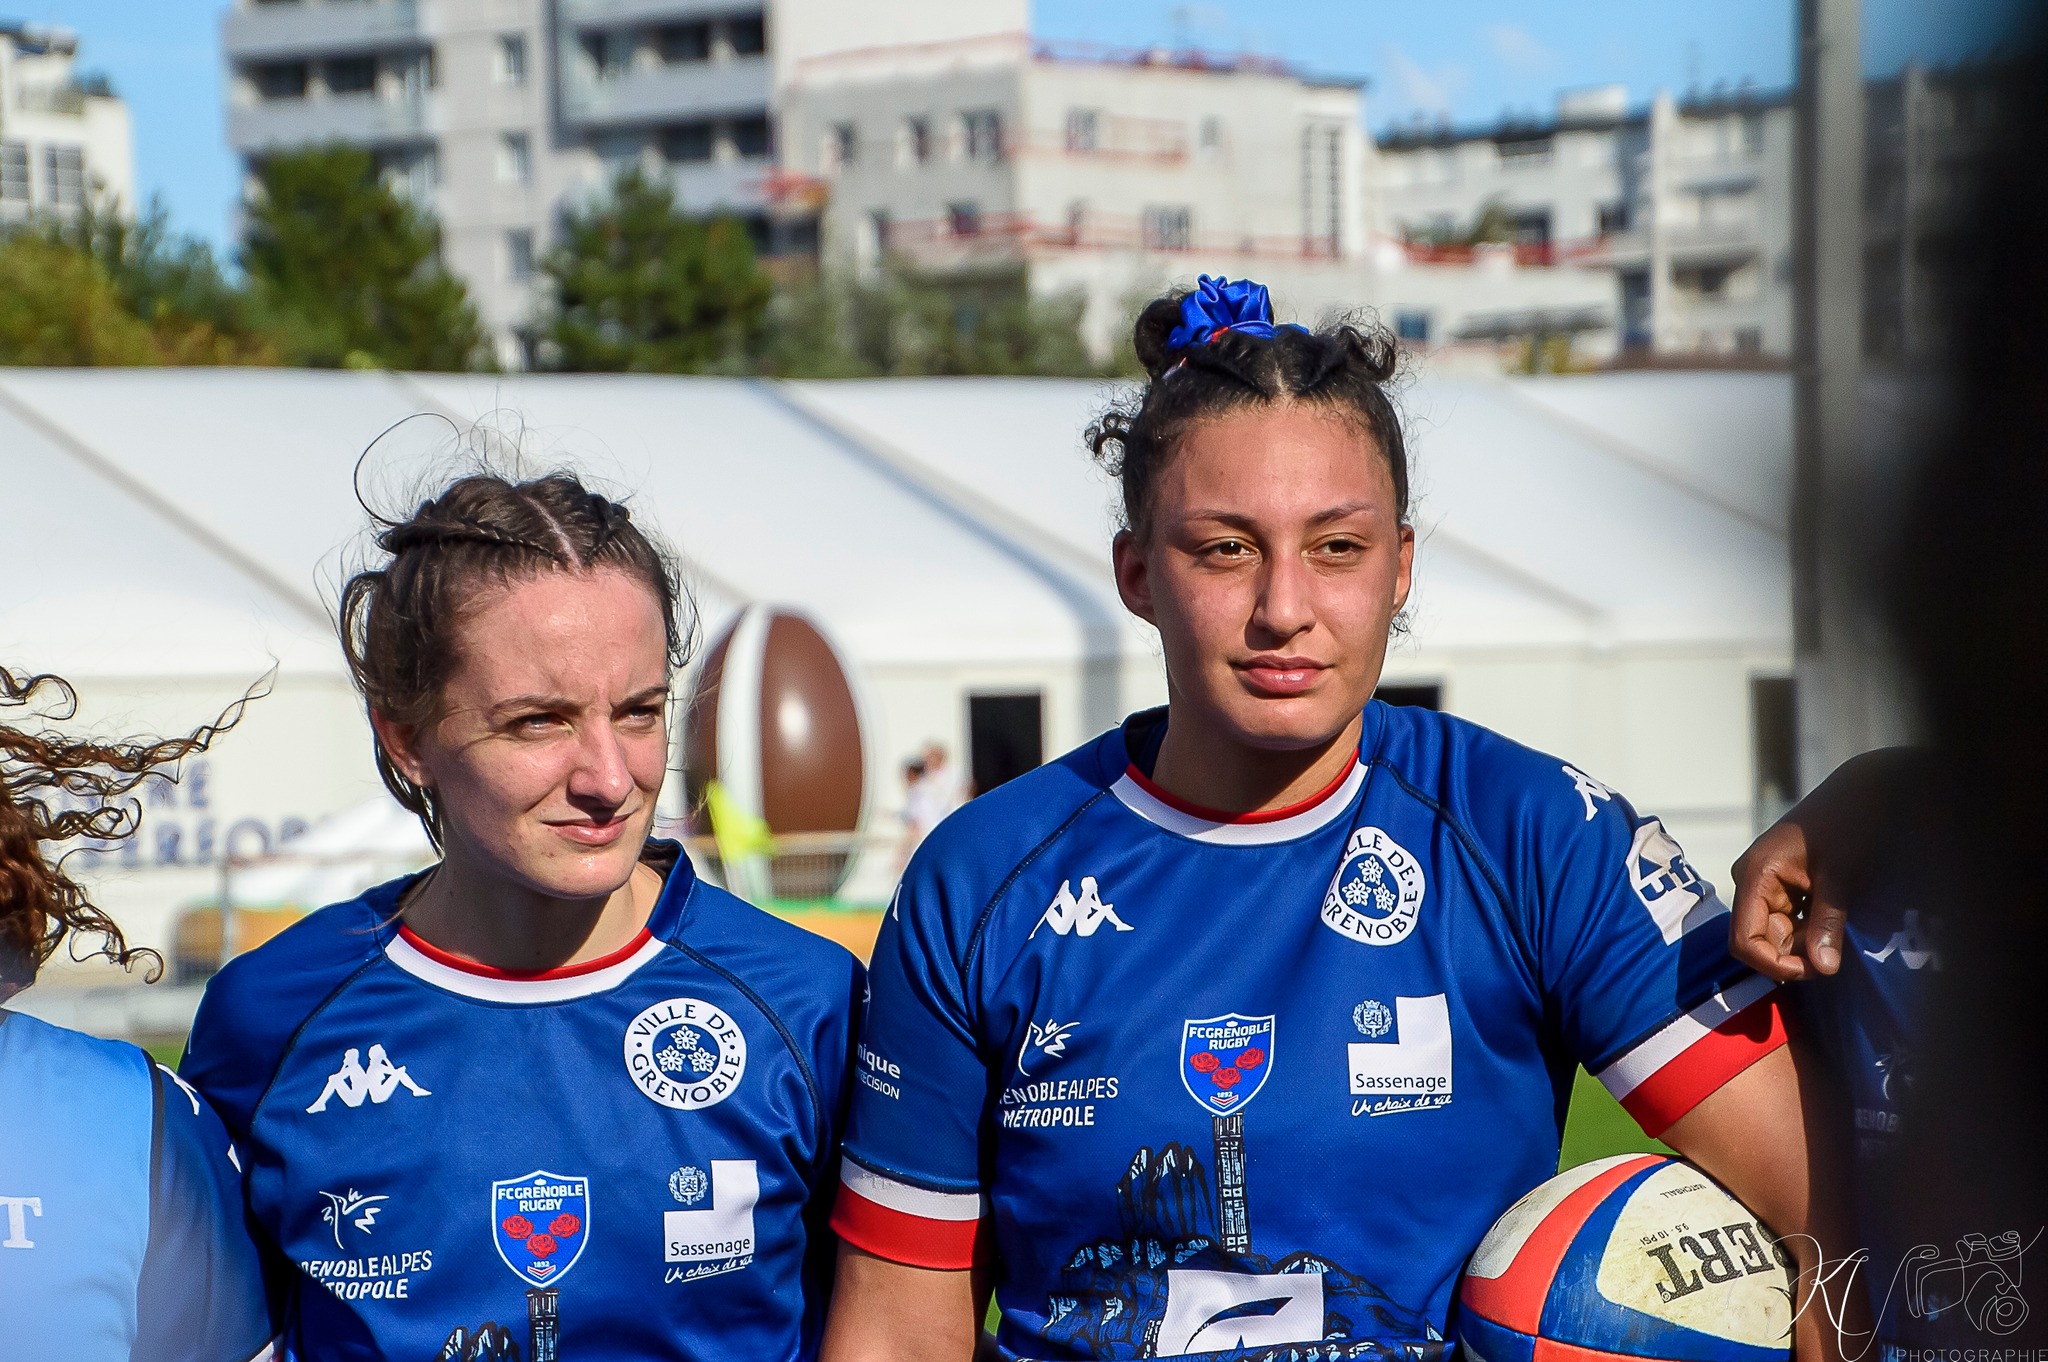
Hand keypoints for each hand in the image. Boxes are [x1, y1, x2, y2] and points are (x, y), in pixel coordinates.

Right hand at [1728, 748, 1920, 981]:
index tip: (1814, 970)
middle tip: (1832, 958)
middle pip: (1758, 940)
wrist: (1865, 791)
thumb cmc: (1849, 824)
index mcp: (1755, 876)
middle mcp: (1752, 881)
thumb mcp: (1840, 876)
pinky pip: (1788, 921)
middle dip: (1792, 956)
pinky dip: (1808, 932)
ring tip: (1836, 938)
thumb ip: (1827, 923)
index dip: (1773, 964)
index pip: (1744, 940)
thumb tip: (1823, 970)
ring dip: (1803, 945)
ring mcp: (1767, 883)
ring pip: (1775, 934)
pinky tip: (1832, 925)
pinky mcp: (1785, 885)